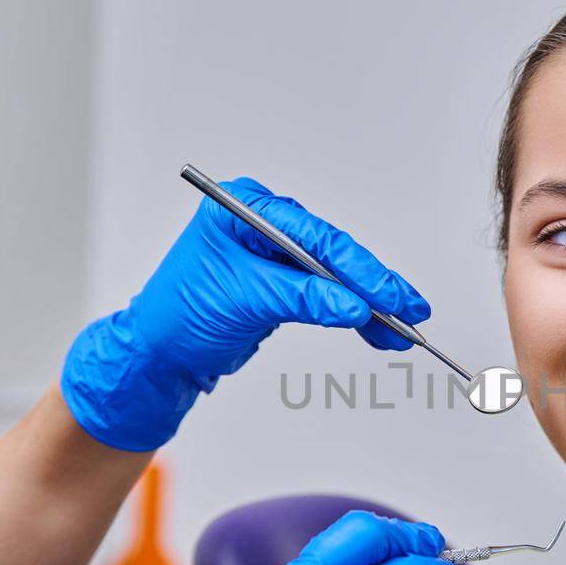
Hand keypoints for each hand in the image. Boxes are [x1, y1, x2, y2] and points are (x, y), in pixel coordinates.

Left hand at [60, 176, 430, 449]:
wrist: (156, 354)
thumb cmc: (179, 315)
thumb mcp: (243, 299)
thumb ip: (301, 297)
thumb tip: (352, 305)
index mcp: (247, 210)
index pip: (316, 237)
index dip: (359, 269)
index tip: (389, 295)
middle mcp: (263, 225)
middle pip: (333, 254)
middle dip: (373, 286)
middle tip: (409, 310)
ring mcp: (274, 255)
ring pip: (336, 276)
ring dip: (370, 304)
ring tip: (402, 329)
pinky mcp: (281, 284)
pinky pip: (327, 295)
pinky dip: (352, 314)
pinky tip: (377, 329)